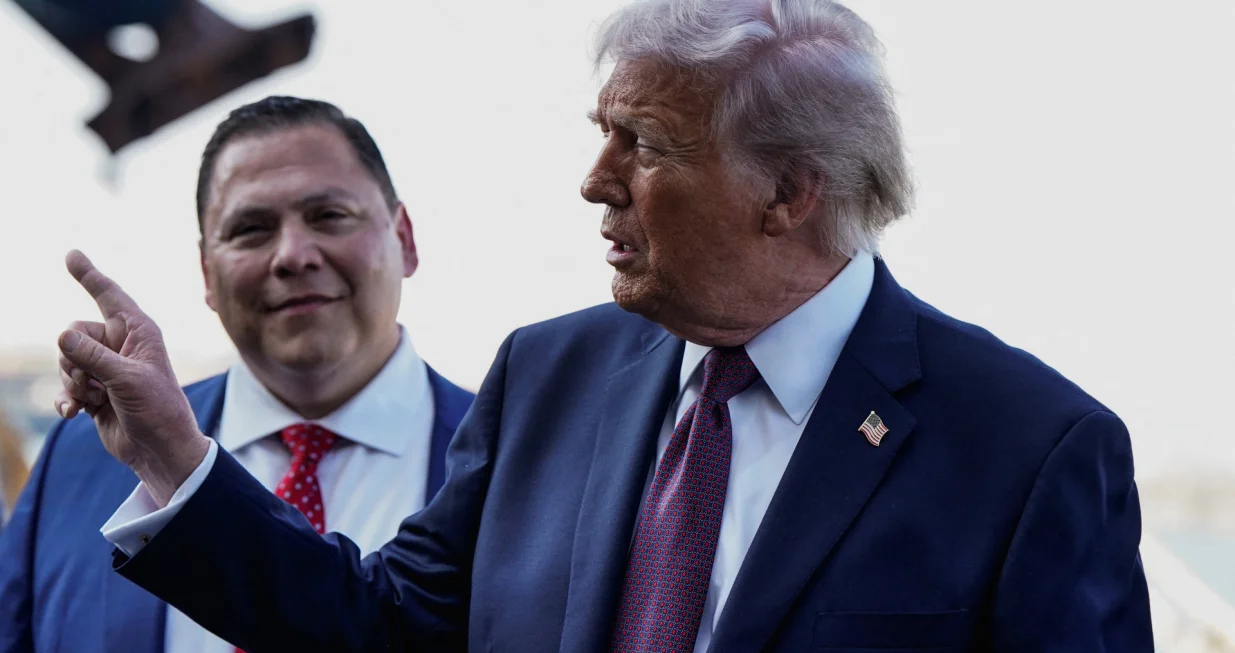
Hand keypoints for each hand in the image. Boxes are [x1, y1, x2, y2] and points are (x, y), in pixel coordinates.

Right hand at [54, 250, 210, 505]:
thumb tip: (60, 335)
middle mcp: (122, 345)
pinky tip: (72, 414)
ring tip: (93, 399)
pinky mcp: (95, 391)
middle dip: (73, 359)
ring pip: (66, 360)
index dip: (89, 275)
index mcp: (139, 332)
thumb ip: (93, 357)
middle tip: (92, 382)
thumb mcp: (126, 380)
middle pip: (73, 333)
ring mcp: (107, 368)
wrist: (160, 450)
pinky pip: (66, 385)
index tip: (71, 253)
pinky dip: (66, 398)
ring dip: (72, 382)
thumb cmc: (157, 411)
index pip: (109, 296)